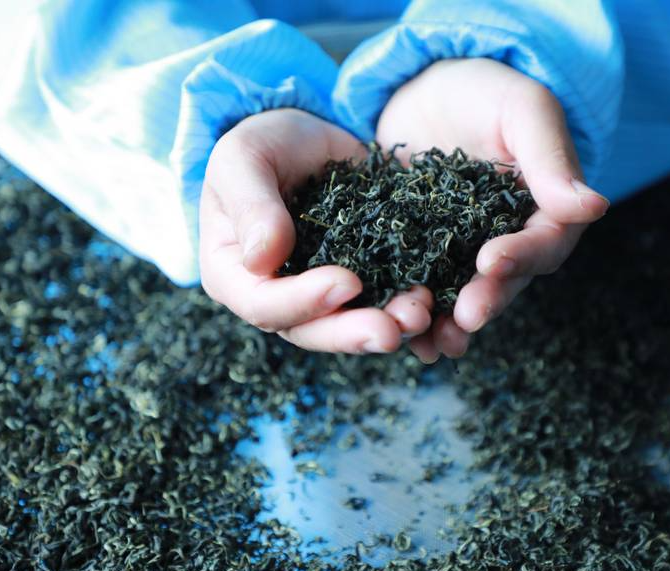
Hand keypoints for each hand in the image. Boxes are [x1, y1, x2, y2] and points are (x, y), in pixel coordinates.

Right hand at [200, 108, 432, 352]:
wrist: (307, 138)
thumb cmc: (263, 144)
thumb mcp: (245, 159)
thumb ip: (251, 205)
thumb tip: (261, 259)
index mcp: (233, 274)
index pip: (263, 305)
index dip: (304, 301)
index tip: (347, 282)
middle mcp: (277, 296)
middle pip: (312, 330)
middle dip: (353, 333)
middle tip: (393, 331)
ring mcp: (321, 294)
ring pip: (352, 325)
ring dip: (388, 325)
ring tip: (422, 316)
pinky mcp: (363, 281)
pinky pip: (383, 302)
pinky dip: (408, 304)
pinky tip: (436, 301)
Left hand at [376, 59, 609, 362]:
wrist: (426, 90)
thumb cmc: (485, 89)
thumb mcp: (523, 109)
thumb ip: (550, 158)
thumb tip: (594, 206)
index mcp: (543, 209)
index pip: (542, 241)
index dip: (520, 256)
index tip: (492, 262)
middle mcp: (509, 239)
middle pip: (507, 281)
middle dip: (486, 300)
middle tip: (465, 318)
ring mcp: (465, 251)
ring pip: (466, 295)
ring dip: (451, 324)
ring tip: (434, 344)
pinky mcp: (424, 254)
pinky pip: (424, 288)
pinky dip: (417, 313)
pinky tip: (404, 335)